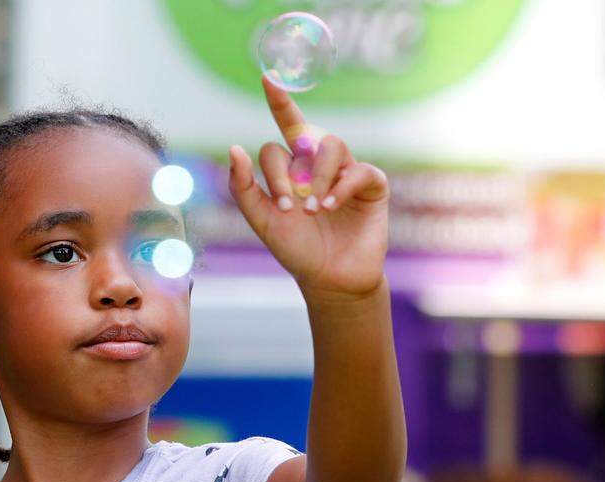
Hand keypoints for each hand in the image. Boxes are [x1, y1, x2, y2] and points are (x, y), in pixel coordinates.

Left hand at [228, 74, 390, 299]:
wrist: (329, 279)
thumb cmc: (296, 249)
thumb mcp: (262, 219)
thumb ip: (243, 187)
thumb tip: (233, 148)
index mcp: (295, 166)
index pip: (285, 129)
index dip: (280, 105)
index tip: (267, 79)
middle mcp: (320, 163)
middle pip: (304, 137)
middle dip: (286, 170)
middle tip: (285, 205)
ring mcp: (347, 171)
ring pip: (331, 146)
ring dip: (317, 178)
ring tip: (312, 210)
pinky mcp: (371, 185)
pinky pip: (358, 170)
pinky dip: (340, 187)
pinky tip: (329, 208)